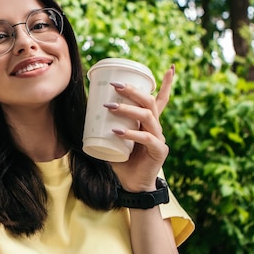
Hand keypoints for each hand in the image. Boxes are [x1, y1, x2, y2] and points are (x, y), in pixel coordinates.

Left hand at [106, 65, 174, 191]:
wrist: (132, 186)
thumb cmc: (122, 162)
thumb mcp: (112, 140)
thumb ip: (103, 128)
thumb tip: (83, 114)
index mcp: (148, 122)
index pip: (161, 99)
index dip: (166, 84)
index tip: (170, 67)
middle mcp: (156, 127)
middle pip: (150, 102)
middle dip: (133, 91)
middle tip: (115, 85)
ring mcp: (159, 138)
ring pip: (147, 116)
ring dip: (128, 109)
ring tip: (110, 106)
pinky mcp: (158, 151)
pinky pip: (146, 138)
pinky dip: (131, 133)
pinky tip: (118, 132)